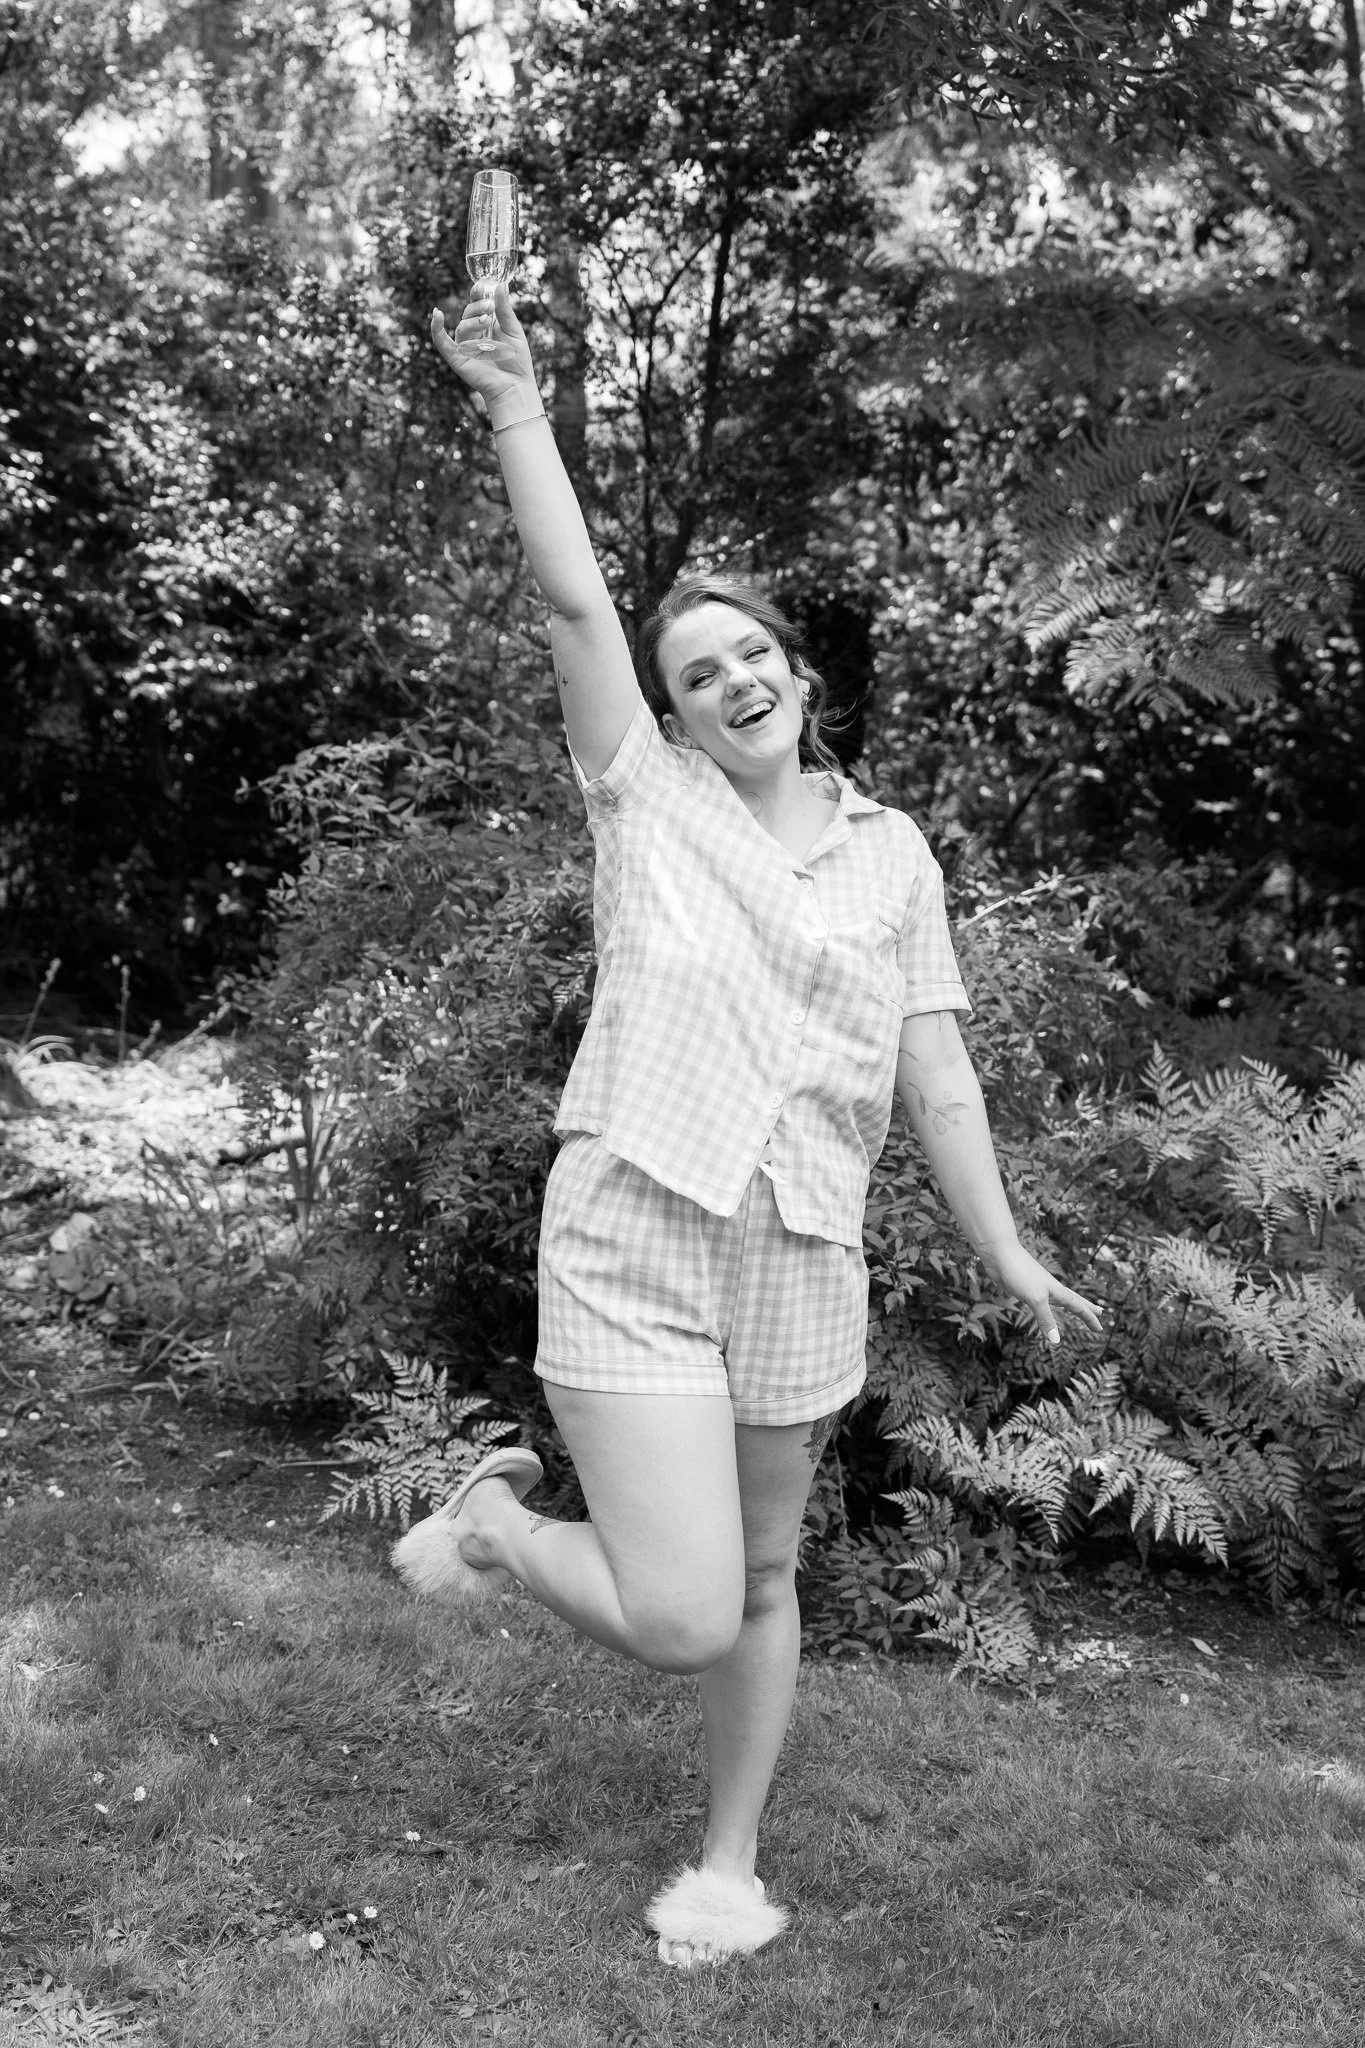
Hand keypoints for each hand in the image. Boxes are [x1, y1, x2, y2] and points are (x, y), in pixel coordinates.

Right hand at [430, 283, 537, 413]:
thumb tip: (501, 284)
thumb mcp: (513, 330)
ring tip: (486, 320)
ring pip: (461, 326)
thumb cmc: (517, 361)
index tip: (481, 285)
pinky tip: (436, 314)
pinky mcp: (457, 358)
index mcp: (486, 326)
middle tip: (489, 307)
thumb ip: (504, 309)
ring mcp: (464, 346)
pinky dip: (436, 328)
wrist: (515, 386)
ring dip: (472, 320)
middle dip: (477, 307)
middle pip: (467, 313)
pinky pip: (441, 342)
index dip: (476, 293)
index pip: (476, 304)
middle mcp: (473, 335)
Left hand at [982, 1241, 1103, 1348]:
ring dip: (1070, 1305)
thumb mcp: (1035, 1299)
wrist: (1000, 1254)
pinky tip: (1044, 1303)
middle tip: (1101, 1312)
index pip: (1078, 1307)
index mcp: (1057, 1291)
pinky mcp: (1025, 1287)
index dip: (1089, 1318)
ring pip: (1058, 1299)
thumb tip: (1056, 1341)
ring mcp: (1038, 1287)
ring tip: (1076, 1308)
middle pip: (1074, 1300)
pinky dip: (1048, 1304)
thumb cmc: (1020, 1273)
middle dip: (1087, 1308)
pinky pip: (1042, 1300)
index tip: (1100, 1329)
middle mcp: (1050, 1289)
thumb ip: (1046, 1319)